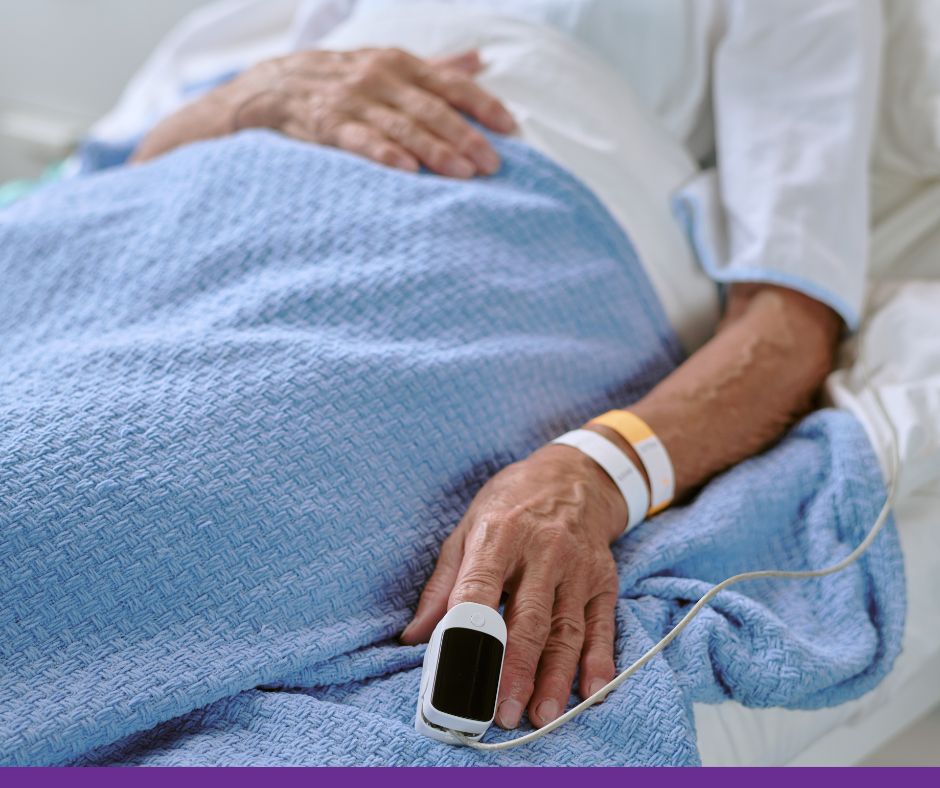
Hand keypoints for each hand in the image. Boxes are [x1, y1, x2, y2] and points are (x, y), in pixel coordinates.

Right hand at [134, 47, 515, 176]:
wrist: (270, 88)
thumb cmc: (342, 82)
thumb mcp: (388, 66)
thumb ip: (435, 68)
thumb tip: (480, 58)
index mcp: (400, 63)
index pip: (451, 83)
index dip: (483, 105)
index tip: (512, 129)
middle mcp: (379, 76)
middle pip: (432, 108)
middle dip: (465, 136)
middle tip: (493, 164)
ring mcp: (351, 99)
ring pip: (402, 126)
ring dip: (435, 150)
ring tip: (464, 174)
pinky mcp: (325, 123)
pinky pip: (359, 139)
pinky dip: (383, 153)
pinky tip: (406, 170)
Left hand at [401, 443, 624, 728]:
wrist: (574, 475)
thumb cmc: (512, 504)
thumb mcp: (468, 527)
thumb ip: (443, 583)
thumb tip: (414, 635)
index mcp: (499, 536)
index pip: (480, 589)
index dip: (469, 632)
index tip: (458, 671)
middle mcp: (543, 552)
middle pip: (529, 620)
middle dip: (516, 670)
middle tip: (503, 711)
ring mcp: (577, 568)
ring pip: (567, 630)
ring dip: (555, 677)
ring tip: (542, 715)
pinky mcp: (603, 580)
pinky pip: (602, 625)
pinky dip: (599, 660)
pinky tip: (593, 690)